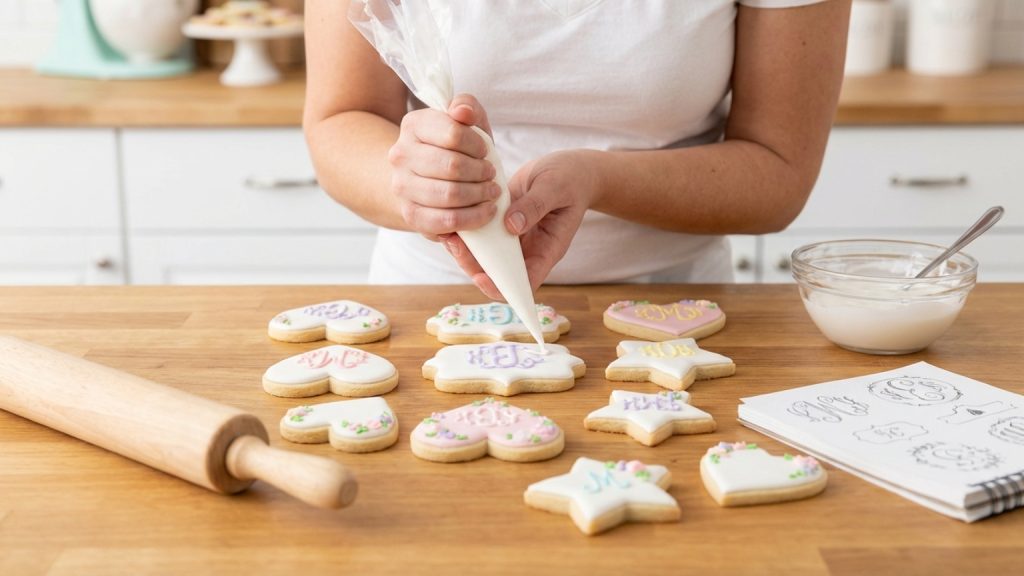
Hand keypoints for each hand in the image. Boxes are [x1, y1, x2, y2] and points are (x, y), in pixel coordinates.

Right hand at [387, 94, 499, 239]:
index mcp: (413, 125)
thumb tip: (461, 112)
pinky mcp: (411, 215)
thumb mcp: (465, 122)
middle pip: (452, 166)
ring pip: (450, 194)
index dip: (477, 145)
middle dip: (481, 172)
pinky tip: (486, 211)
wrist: (424, 176)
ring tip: (491, 192)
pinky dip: (473, 218)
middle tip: (491, 174)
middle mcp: (400, 155)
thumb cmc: (454, 148)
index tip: (485, 151)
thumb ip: (467, 107)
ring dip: (480, 195)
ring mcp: (402, 187)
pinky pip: (447, 220)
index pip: (453, 133)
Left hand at [443, 150, 604, 298]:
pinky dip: (468, 229)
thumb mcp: (555, 189)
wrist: (570, 169)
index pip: (524, 282)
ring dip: (466, 249)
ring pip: (486, 255)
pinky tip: (453, 215)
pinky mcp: (502, 223)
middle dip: (473, 265)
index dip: (501, 287)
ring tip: (449, 232)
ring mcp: (514, 238)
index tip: (481, 278)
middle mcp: (528, 249)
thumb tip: (510, 226)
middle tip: (455, 244)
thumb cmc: (570, 181)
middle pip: (497, 273)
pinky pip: (483, 234)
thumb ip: (535, 207)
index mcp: (547, 250)